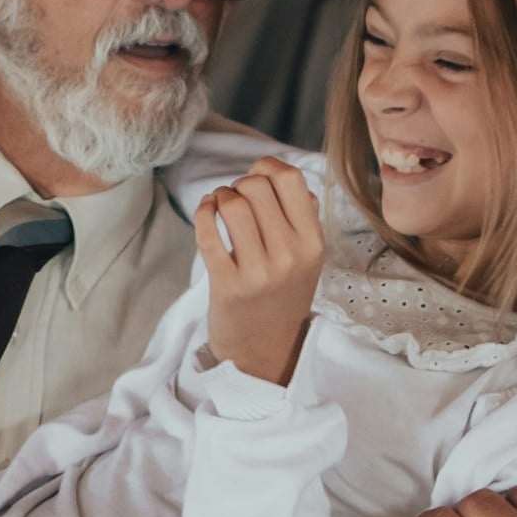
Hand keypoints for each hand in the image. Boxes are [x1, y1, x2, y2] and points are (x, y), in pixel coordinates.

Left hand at [196, 159, 326, 385]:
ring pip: (232, 204)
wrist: (264, 348)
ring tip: (220, 207)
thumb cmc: (281, 293)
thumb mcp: (307, 256)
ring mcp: (259, 272)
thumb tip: (274, 171)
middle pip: (256, 186)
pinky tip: (206, 213)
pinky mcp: (228, 284)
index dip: (267, 168)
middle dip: (240, 184)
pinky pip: (208, 231)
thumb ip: (301, 213)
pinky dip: (203, 212)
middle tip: (236, 200)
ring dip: (220, 197)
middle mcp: (290, 255)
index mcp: (313, 242)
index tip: (257, 178)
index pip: (291, 179)